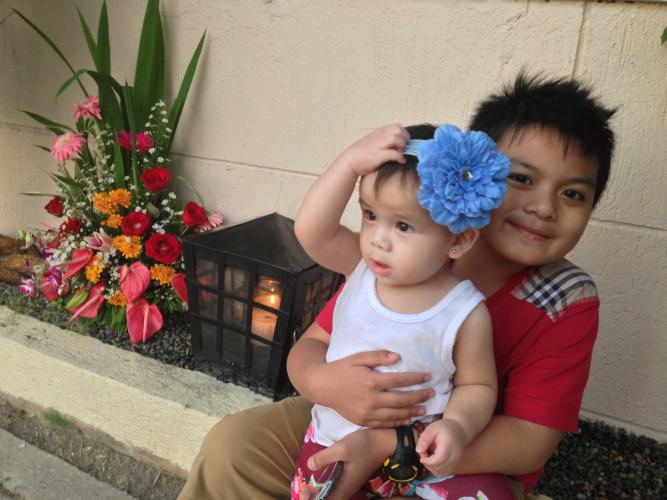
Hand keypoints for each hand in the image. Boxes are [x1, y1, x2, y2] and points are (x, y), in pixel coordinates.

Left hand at [307, 428, 395, 499]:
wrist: (384, 441)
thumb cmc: (364, 445)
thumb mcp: (343, 448)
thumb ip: (325, 457)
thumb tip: (309, 466)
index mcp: (344, 487)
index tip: (304, 490)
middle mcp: (347, 489)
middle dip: (313, 498)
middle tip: (304, 488)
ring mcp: (349, 484)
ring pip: (331, 495)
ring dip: (318, 493)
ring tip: (307, 486)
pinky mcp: (350, 477)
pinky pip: (335, 487)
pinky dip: (325, 486)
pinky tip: (319, 478)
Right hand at [311, 350, 433, 426]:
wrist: (321, 386)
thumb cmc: (341, 369)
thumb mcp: (357, 357)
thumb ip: (378, 356)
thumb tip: (398, 357)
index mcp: (371, 381)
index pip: (399, 380)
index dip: (416, 378)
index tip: (428, 376)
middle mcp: (371, 399)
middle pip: (401, 399)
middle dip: (419, 396)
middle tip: (432, 393)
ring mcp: (367, 412)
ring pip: (395, 414)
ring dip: (412, 412)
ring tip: (424, 409)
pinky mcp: (362, 421)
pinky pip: (384, 424)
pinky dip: (398, 422)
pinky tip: (407, 419)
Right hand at [337, 124, 409, 176]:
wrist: (349, 161)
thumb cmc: (361, 153)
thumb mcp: (372, 141)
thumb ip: (382, 140)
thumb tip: (394, 143)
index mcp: (379, 132)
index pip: (397, 126)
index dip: (404, 134)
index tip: (404, 143)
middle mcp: (380, 136)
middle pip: (399, 130)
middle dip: (405, 139)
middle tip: (404, 148)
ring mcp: (379, 145)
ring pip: (397, 138)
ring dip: (402, 146)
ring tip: (402, 154)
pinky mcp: (378, 155)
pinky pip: (394, 153)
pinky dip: (400, 157)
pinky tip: (401, 161)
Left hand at [416, 419, 465, 476]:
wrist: (460, 430)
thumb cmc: (445, 427)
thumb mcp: (432, 429)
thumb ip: (424, 439)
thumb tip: (418, 451)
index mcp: (448, 446)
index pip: (438, 460)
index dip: (427, 461)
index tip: (422, 454)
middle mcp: (454, 457)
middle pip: (439, 469)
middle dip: (427, 464)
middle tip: (424, 454)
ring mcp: (455, 462)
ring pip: (441, 473)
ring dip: (431, 467)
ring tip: (428, 456)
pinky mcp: (454, 465)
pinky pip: (443, 472)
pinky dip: (436, 469)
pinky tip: (433, 460)